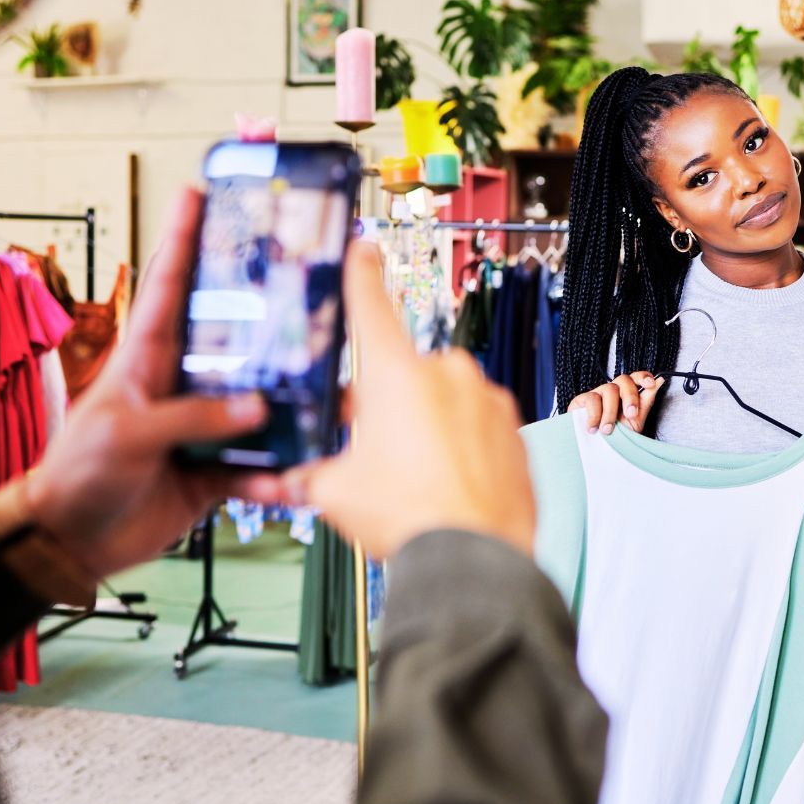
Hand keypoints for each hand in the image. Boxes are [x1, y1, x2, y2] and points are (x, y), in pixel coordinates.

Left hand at [0, 188, 277, 577]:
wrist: (73, 540)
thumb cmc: (79, 471)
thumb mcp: (127, 433)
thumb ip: (191, 416)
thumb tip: (257, 407)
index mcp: (149, 358)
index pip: (170, 286)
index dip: (183, 238)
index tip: (200, 193)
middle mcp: (183, 384)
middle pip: (237, 343)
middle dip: (274, 323)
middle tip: (314, 301)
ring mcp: (203, 426)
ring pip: (260, 407)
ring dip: (294, 411)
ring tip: (332, 406)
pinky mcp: (216, 469)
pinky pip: (258, 469)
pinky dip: (279, 477)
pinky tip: (297, 481)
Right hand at [252, 241, 535, 561]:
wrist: (476, 556)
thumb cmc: (409, 516)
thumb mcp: (337, 493)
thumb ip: (309, 476)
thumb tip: (289, 482)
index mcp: (395, 373)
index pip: (370, 306)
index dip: (361, 274)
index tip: (363, 247)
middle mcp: (445, 374)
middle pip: (404, 373)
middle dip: (387, 402)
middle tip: (376, 448)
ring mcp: (486, 399)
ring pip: (444, 400)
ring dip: (428, 425)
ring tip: (418, 477)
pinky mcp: (514, 428)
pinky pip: (479, 425)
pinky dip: (464, 445)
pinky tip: (451, 482)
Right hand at [568, 372, 664, 434]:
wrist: (595, 452)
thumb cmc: (616, 437)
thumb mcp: (635, 422)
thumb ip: (646, 401)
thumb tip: (659, 380)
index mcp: (627, 394)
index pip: (636, 377)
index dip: (643, 377)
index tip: (650, 383)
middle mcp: (613, 391)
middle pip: (624, 380)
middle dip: (630, 397)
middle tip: (630, 415)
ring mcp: (597, 394)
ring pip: (609, 389)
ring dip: (611, 412)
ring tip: (608, 430)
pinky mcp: (581, 400)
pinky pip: (592, 399)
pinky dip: (595, 415)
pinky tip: (594, 428)